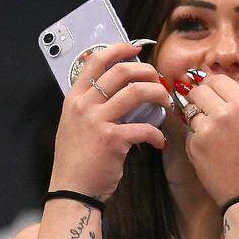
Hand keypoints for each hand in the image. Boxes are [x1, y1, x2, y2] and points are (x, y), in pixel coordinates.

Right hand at [48, 42, 168, 200]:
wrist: (73, 190)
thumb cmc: (77, 160)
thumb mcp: (75, 125)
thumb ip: (92, 106)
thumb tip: (117, 93)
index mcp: (74, 98)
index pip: (96, 60)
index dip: (120, 49)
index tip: (138, 49)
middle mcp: (84, 105)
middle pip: (121, 72)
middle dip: (147, 72)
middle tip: (159, 81)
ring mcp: (97, 120)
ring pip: (136, 92)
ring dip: (158, 95)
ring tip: (166, 103)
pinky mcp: (112, 139)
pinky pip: (144, 127)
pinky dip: (157, 134)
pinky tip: (159, 142)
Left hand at [183, 66, 238, 206]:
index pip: (217, 79)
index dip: (217, 86)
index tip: (220, 96)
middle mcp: (223, 113)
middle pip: (199, 90)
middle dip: (204, 97)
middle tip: (213, 111)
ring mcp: (206, 130)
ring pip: (191, 109)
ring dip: (199, 115)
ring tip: (214, 132)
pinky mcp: (194, 146)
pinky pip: (189, 131)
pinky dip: (197, 135)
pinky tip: (212, 148)